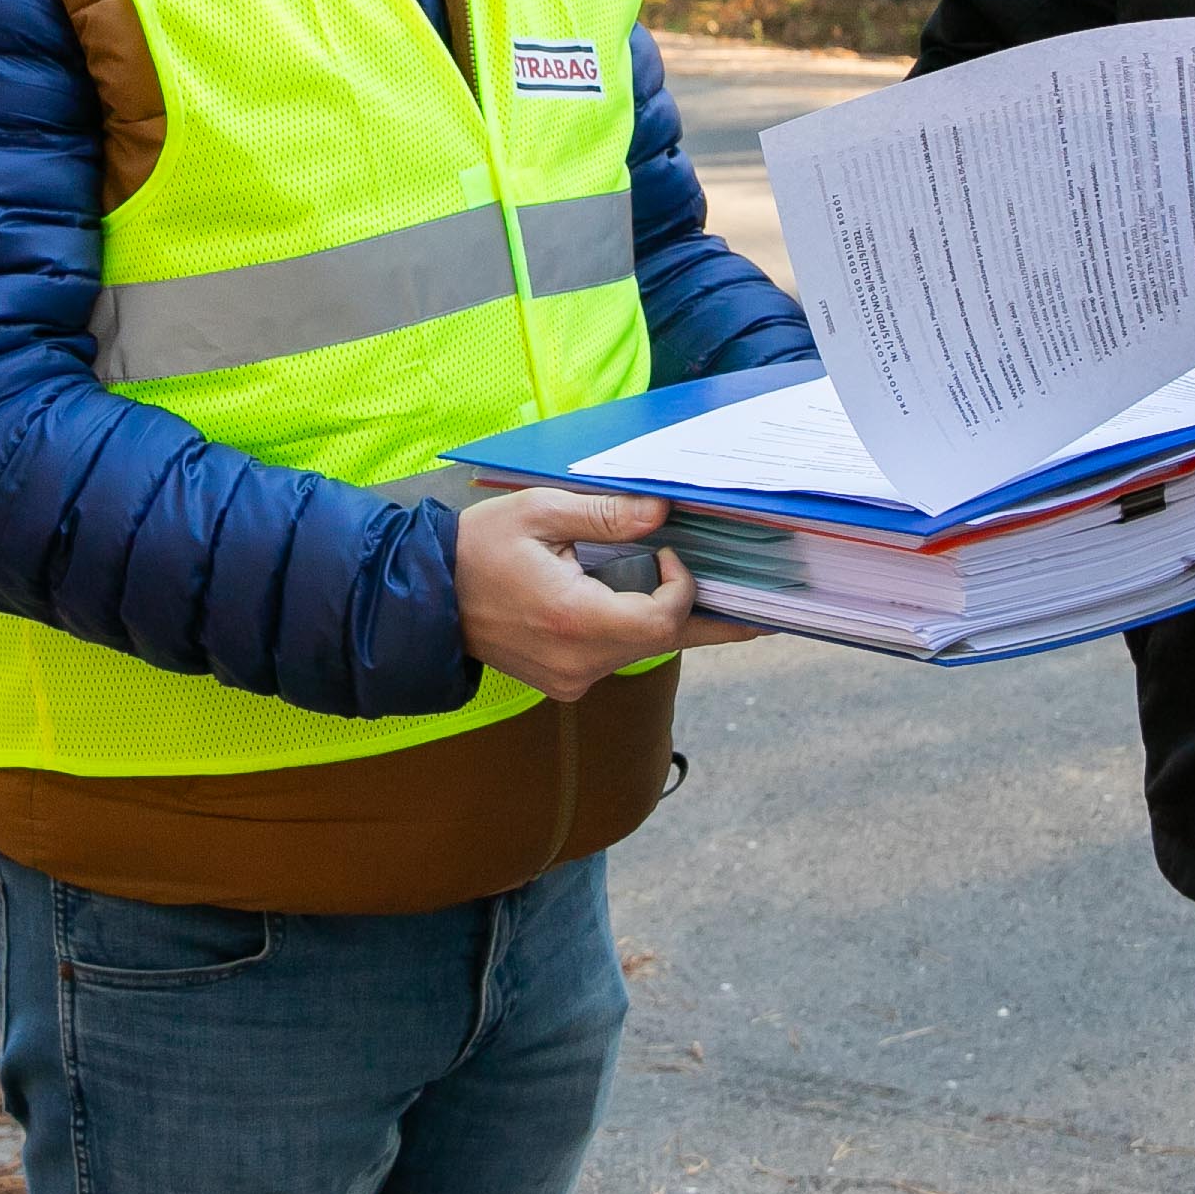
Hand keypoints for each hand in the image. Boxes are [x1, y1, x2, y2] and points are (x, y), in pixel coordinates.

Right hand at [452, 486, 759, 701]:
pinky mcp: (563, 681)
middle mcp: (578, 662)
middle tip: (768, 615)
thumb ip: (605, 514)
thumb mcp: (540, 513)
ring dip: (670, 619)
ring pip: (642, 651)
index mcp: (575, 620)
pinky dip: (639, 628)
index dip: (683, 588)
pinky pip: (617, 655)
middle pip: (665, 644)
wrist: (426, 599)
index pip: (661, 621)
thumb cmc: (478, 549)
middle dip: (711, 621)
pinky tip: (650, 600)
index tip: (672, 553)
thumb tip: (661, 512)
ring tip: (704, 591)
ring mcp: (570, 679)